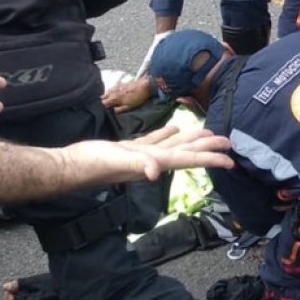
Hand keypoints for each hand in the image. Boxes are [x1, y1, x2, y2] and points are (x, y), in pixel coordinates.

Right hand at [61, 126, 232, 183]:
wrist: (69, 166)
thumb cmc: (92, 164)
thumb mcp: (116, 161)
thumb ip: (137, 164)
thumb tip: (155, 172)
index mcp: (155, 161)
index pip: (189, 159)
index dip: (210, 159)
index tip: (230, 160)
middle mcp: (153, 160)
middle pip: (187, 151)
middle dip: (208, 147)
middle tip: (229, 142)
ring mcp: (141, 155)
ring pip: (173, 145)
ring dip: (191, 139)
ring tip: (208, 133)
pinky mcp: (129, 149)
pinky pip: (154, 141)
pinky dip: (166, 134)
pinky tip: (174, 128)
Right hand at [102, 77, 152, 113]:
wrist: (145, 86)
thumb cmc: (137, 98)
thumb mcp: (129, 107)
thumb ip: (119, 109)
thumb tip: (112, 110)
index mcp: (115, 98)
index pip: (104, 103)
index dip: (104, 106)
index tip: (105, 109)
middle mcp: (114, 92)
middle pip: (105, 97)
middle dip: (104, 100)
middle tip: (105, 104)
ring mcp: (118, 86)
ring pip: (108, 91)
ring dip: (106, 95)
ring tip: (105, 98)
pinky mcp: (122, 83)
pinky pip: (113, 86)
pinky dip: (111, 89)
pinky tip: (111, 90)